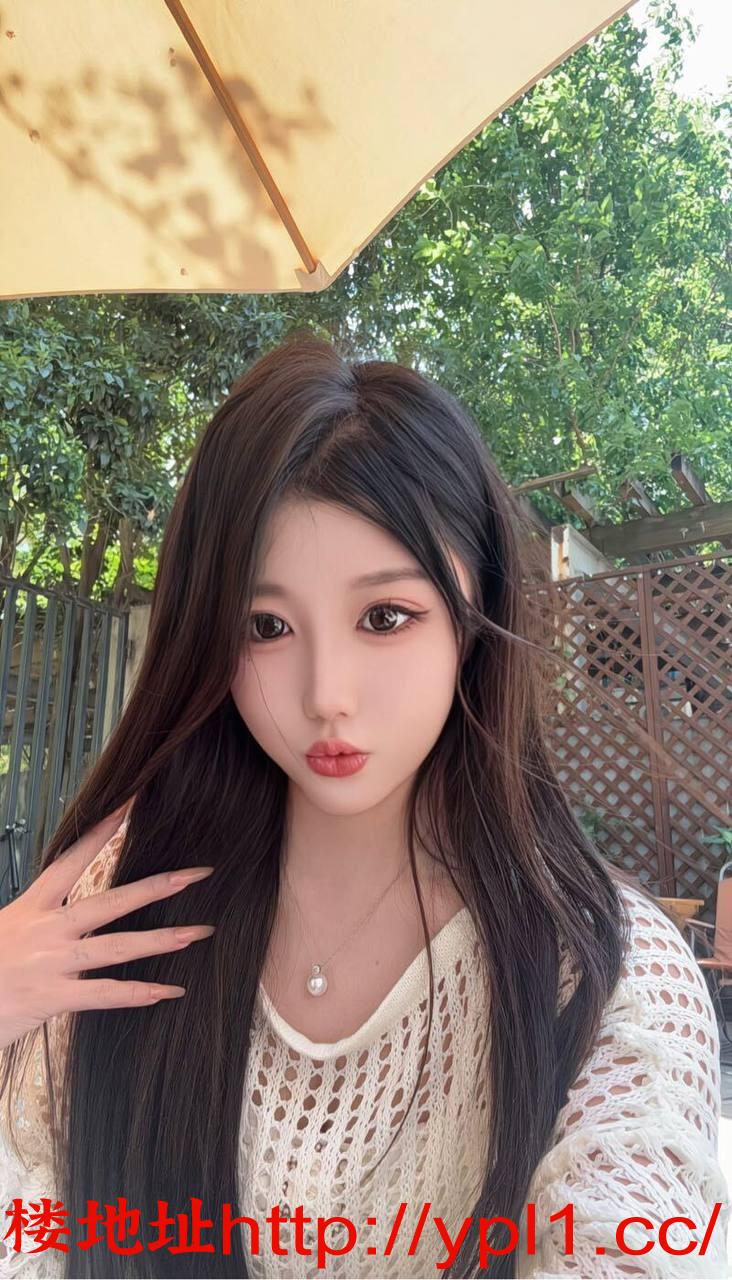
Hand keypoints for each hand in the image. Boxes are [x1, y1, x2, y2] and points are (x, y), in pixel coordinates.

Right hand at [0, 807, 214, 1053]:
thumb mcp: (7, 926)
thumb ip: (41, 915)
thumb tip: (71, 905)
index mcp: (33, 906)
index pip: (74, 858)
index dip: (104, 828)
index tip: (133, 802)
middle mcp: (46, 930)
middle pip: (110, 902)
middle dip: (157, 887)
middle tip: (196, 874)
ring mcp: (52, 964)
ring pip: (117, 947)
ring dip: (161, 940)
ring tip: (197, 932)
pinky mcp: (52, 998)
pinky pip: (105, 995)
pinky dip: (140, 994)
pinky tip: (170, 991)